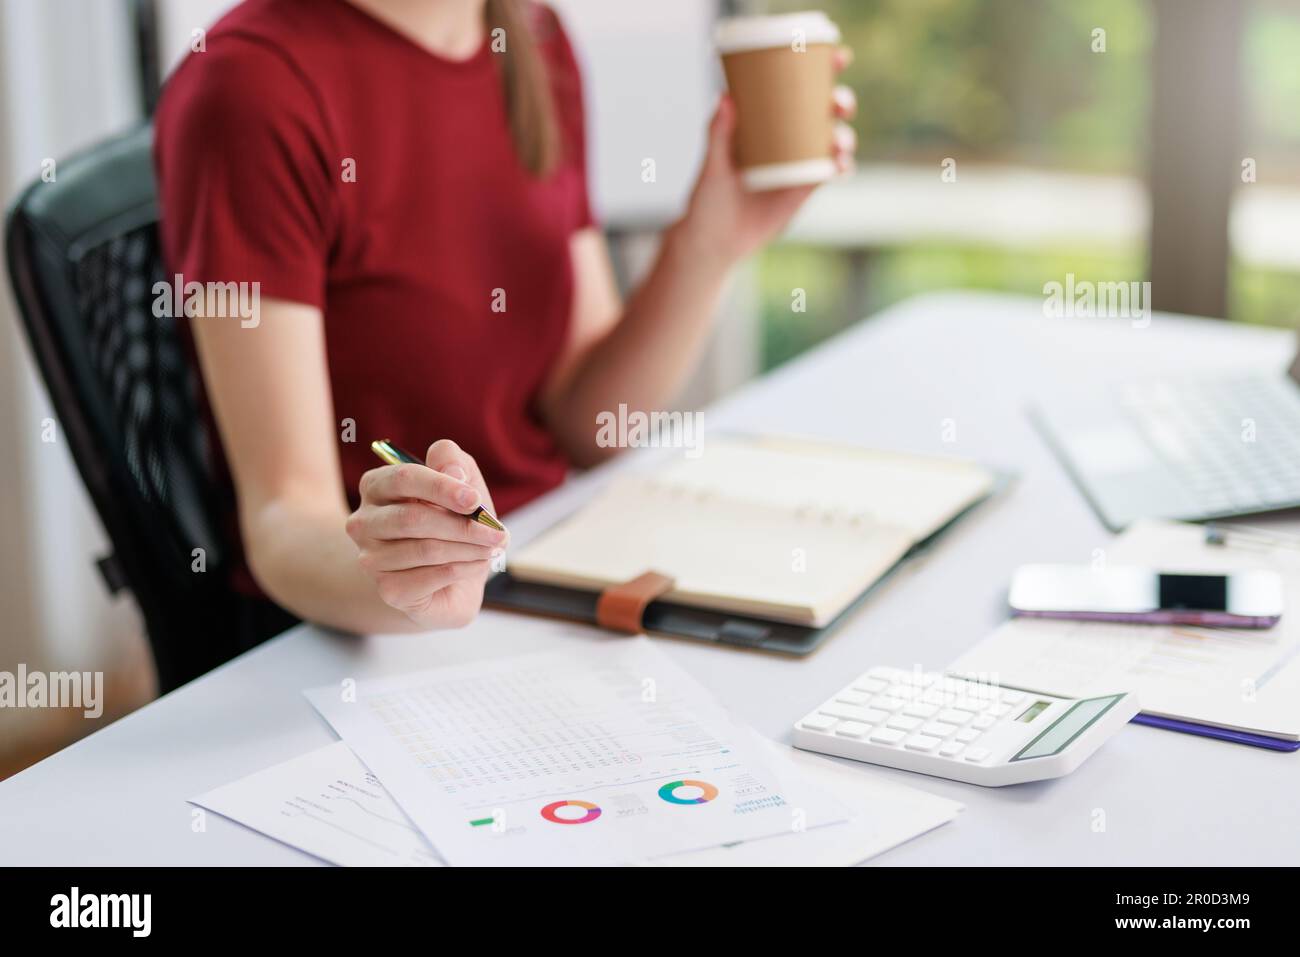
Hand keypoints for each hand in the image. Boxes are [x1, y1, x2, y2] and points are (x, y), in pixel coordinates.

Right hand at [345, 439, 506, 627]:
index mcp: (377, 486)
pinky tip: (477, 564)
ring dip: (469, 549)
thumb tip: (453, 471)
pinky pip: (431, 577)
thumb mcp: (462, 486)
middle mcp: (364, 522)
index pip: (404, 478)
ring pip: (425, 550)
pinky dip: (463, 569)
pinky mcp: (388, 590)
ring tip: (492, 548)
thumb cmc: (454, 523)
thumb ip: (454, 463)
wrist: (452, 579)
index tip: (475, 499)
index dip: (442, 487)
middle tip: (497, 532)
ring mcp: (371, 559)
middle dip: (462, 525)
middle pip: (412, 518)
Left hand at [676, 46, 856, 268]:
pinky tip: (841, 165)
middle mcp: (784, 137)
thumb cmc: (707, 200)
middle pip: (822, 111)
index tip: (837, 56)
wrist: (714, 242)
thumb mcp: (713, 165)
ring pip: (832, 140)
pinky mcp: (804, 189)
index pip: (795, 87)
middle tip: (839, 103)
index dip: (821, 69)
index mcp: (764, 120)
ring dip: (844, 135)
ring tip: (838, 142)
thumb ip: (719, 134)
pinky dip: (842, 166)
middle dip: (840, 101)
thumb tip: (725, 98)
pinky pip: (831, 172)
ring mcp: (797, 163)